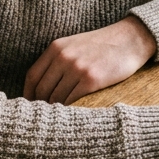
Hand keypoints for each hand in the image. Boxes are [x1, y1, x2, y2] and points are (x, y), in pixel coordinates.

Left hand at [23, 15, 157, 104]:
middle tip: (44, 117)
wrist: (130, 39)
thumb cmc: (102, 45)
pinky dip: (69, 110)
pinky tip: (72, 114)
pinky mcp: (91, 79)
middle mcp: (63, 57)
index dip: (28, 94)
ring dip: (55, 110)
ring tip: (57, 119)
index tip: (29, 106)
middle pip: (42, 89)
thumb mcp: (75, 45)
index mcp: (56, 47)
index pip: (32, 76)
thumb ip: (57, 60)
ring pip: (56, 98)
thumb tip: (41, 87)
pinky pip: (72, 100)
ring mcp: (77, 68)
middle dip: (41, 105)